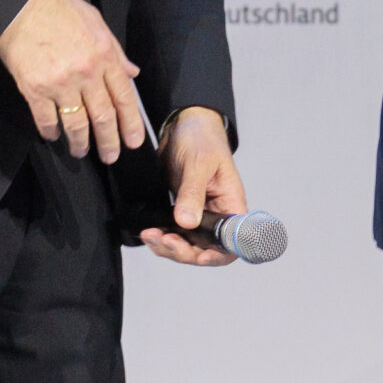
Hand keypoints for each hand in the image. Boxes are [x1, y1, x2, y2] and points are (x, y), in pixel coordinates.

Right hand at [0, 0, 143, 160]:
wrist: (19, 6)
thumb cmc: (59, 9)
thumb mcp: (97, 23)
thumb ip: (116, 51)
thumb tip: (132, 73)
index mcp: (105, 57)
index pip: (124, 97)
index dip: (131, 123)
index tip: (134, 141)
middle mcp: (86, 74)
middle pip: (103, 116)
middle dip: (109, 140)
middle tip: (112, 156)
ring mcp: (60, 84)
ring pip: (76, 123)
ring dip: (81, 142)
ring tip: (82, 152)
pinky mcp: (33, 90)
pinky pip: (45, 119)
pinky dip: (51, 131)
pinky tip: (54, 137)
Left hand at [142, 107, 246, 266]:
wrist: (183, 126)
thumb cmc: (201, 139)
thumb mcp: (198, 164)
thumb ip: (192, 194)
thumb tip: (186, 223)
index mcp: (231, 203)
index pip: (233, 241)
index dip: (219, 254)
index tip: (200, 256)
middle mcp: (217, 213)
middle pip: (206, 249)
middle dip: (183, 251)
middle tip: (163, 239)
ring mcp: (198, 214)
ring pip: (187, 245)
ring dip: (167, 247)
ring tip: (150, 234)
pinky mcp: (181, 211)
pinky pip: (173, 234)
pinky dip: (160, 238)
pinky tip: (148, 231)